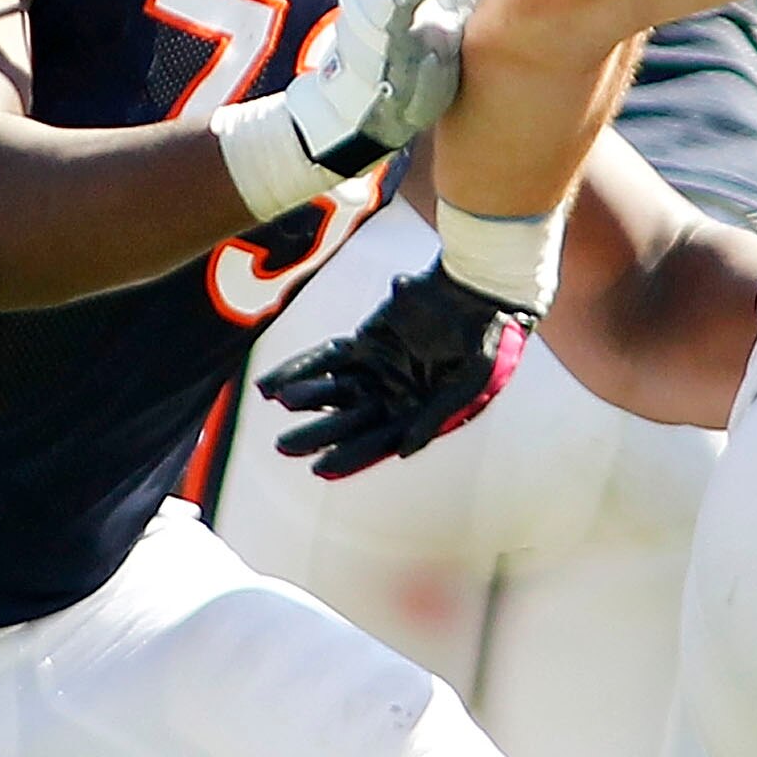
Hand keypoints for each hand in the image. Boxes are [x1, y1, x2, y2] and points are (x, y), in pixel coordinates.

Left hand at [259, 261, 532, 477]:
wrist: (480, 288)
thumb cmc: (487, 337)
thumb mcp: (472, 381)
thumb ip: (437, 416)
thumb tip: (405, 450)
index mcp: (418, 414)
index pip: (378, 441)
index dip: (350, 456)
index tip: (320, 469)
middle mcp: (393, 398)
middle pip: (347, 421)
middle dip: (316, 434)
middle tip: (283, 446)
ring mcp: (376, 370)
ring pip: (332, 391)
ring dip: (305, 398)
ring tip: (279, 403)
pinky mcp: (363, 343)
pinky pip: (324, 359)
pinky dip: (298, 369)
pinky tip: (269, 385)